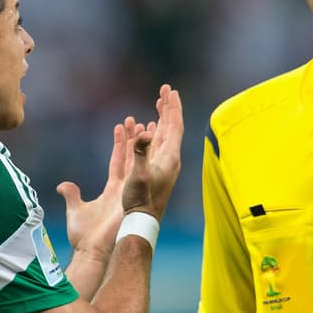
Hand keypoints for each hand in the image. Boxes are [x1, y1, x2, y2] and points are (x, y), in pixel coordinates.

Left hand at [56, 119, 133, 263]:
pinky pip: (133, 169)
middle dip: (133, 138)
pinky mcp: (128, 197)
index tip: (121, 127)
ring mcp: (127, 193)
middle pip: (130, 158)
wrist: (92, 251)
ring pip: (135, 160)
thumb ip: (72, 195)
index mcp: (113, 192)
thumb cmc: (84, 237)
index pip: (118, 163)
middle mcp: (123, 190)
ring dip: (137, 140)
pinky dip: (137, 153)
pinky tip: (140, 136)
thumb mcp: (75, 209)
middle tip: (135, 119)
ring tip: (139, 121)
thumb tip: (63, 186)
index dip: (120, 145)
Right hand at [121, 84, 183, 219]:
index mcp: (170, 157)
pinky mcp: (156, 171)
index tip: (170, 91)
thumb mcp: (138, 175)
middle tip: (165, 90)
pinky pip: (156, 145)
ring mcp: (163, 165)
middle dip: (168, 108)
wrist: (140, 221)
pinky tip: (148, 130)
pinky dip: (153, 133)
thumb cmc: (139, 201)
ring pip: (164, 136)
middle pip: (171, 127)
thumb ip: (140, 152)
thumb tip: (145, 133)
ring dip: (162, 118)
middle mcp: (170, 159)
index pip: (174, 126)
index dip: (173, 107)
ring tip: (159, 104)